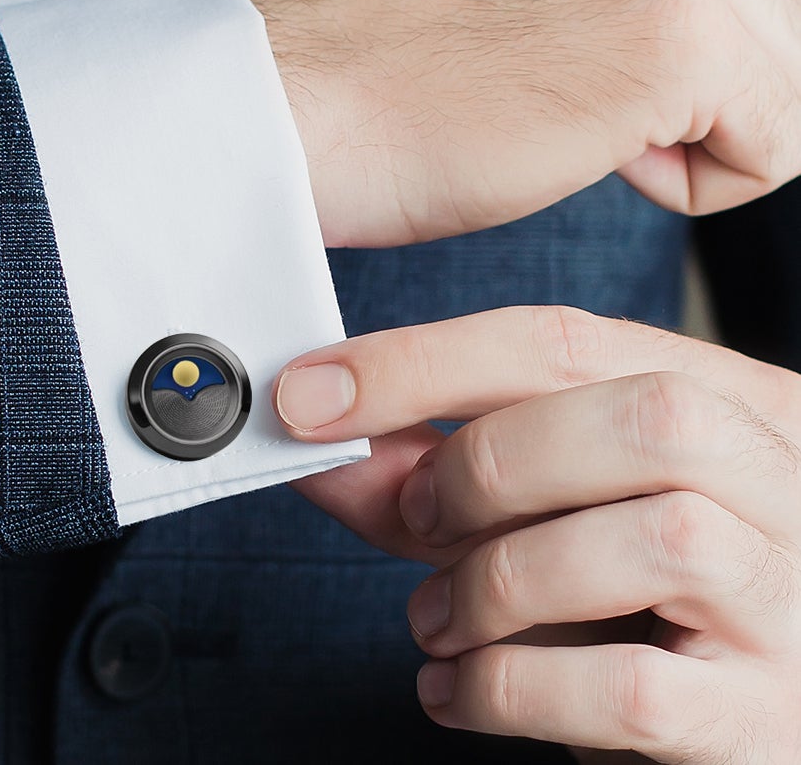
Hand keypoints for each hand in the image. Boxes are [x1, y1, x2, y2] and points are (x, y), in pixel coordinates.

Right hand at [234, 0, 800, 246]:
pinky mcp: (685, 30)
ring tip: (567, 100)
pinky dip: (695, 176)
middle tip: (569, 71)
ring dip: (703, 121)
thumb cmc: (384, 37)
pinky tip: (584, 140)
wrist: (277, 96)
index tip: (597, 32)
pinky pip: (783, 144)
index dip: (709, 10)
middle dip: (717, 66)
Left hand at [273, 306, 800, 761]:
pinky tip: (462, 692)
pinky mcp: (771, 722)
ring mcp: (795, 604)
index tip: (310, 394)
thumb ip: (437, 470)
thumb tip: (317, 432)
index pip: (570, 340)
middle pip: (646, 418)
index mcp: (729, 402)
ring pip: (662, 541)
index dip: (423, 359)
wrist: (751, 719)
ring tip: (438, 621)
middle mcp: (785, 485)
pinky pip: (635, 691)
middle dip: (491, 463)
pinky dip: (512, 687)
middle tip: (419, 518)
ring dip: (500, 580)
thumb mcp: (542, 511)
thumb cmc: (639, 600)